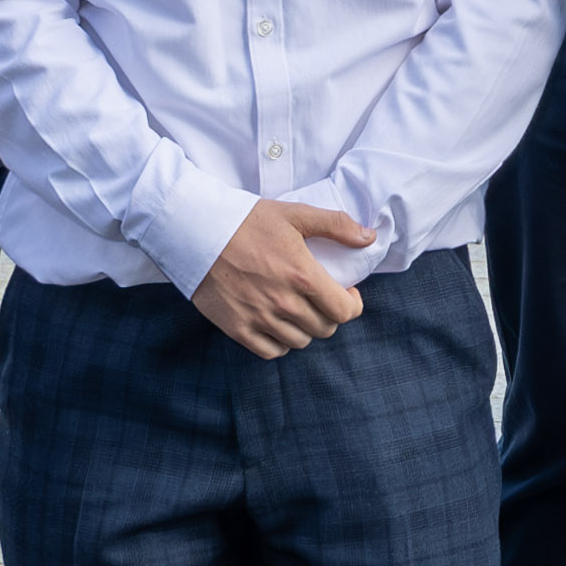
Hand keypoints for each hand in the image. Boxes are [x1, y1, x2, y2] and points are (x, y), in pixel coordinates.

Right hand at [189, 198, 373, 358]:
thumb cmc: (247, 221)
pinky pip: (271, 351)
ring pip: (300, 342)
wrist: (196, 232)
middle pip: (325, 329)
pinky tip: (277, 324)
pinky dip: (279, 343)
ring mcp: (259, 319)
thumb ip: (336, 225)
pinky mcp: (237, 329)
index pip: (345, 311)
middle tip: (320, 298)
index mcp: (302, 276)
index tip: (346, 293)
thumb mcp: (295, 214)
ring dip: (305, 329)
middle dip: (329, 315)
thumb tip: (369, 238)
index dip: (352, 304)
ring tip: (298, 310)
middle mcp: (283, 303)